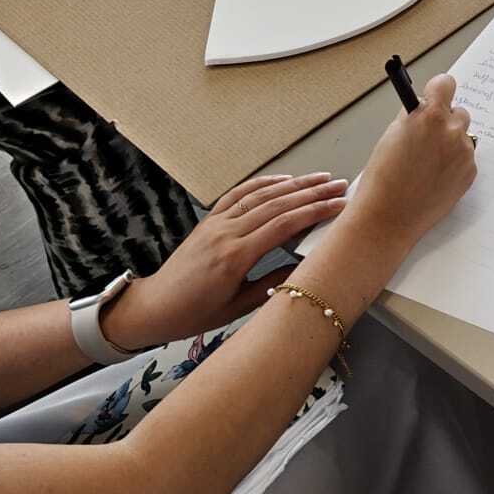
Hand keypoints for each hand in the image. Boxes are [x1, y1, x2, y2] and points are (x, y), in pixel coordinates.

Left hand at [101, 172, 351, 350]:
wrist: (154, 307)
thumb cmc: (194, 314)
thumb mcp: (237, 308)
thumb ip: (272, 285)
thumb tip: (305, 268)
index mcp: (235, 257)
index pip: (284, 225)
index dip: (315, 212)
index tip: (339, 205)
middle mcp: (226, 233)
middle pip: (277, 205)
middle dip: (312, 193)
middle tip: (340, 185)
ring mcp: (216, 223)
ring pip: (261, 196)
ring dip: (293, 184)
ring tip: (320, 179)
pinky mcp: (209, 221)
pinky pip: (238, 195)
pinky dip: (263, 184)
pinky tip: (283, 180)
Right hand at [329, 74, 477, 278]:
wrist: (389, 216)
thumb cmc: (383, 177)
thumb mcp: (392, 134)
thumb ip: (413, 117)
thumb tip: (424, 106)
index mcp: (430, 117)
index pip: (446, 83)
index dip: (438, 91)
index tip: (434, 97)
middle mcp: (452, 131)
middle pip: (458, 112)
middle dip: (445, 121)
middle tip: (427, 138)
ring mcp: (464, 153)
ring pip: (462, 137)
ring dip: (450, 144)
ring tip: (428, 164)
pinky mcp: (470, 173)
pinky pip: (465, 159)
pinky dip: (453, 165)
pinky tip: (434, 178)